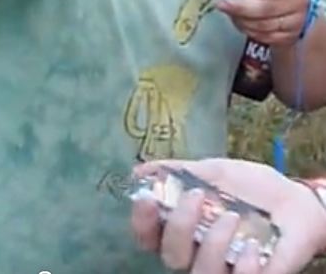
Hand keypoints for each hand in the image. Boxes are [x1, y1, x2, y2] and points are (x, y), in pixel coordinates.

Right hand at [132, 158, 325, 273]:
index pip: (149, 236)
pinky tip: (252, 248)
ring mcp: (222, 270)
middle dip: (178, 226)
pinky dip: (243, 269)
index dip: (142, 221)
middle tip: (196, 196)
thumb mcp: (213, 171)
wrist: (295, 202)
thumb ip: (179, 172)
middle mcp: (196, 254)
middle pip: (170, 256)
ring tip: (232, 217)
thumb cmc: (249, 187)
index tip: (147, 197)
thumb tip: (139, 170)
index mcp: (182, 227)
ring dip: (211, 245)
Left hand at [215, 0, 307, 47]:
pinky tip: (238, 20)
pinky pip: (264, 37)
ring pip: (265, 25)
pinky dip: (247, 29)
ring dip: (241, 19)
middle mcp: (300, 1)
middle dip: (242, 6)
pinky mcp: (288, 37)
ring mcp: (296, 21)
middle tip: (221, 3)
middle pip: (269, 7)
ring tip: (227, 11)